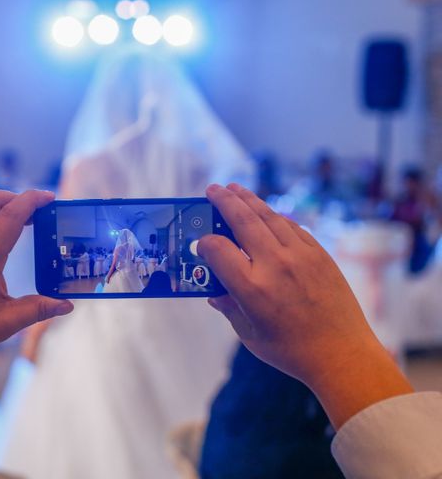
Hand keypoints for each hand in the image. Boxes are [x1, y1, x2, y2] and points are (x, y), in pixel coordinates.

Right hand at [199, 183, 412, 427]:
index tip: (201, 245)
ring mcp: (300, 256)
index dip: (204, 243)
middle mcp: (274, 265)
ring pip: (269, 217)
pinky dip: (274, 217)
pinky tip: (266, 214)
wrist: (342, 354)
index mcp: (251, 288)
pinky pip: (292, 227)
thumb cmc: (290, 351)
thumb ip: (228, 307)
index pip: (217, 249)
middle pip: (242, 220)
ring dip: (249, 200)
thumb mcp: (249, 333)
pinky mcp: (319, 254)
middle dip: (224, 201)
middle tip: (213, 189)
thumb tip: (213, 293)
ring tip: (235, 189)